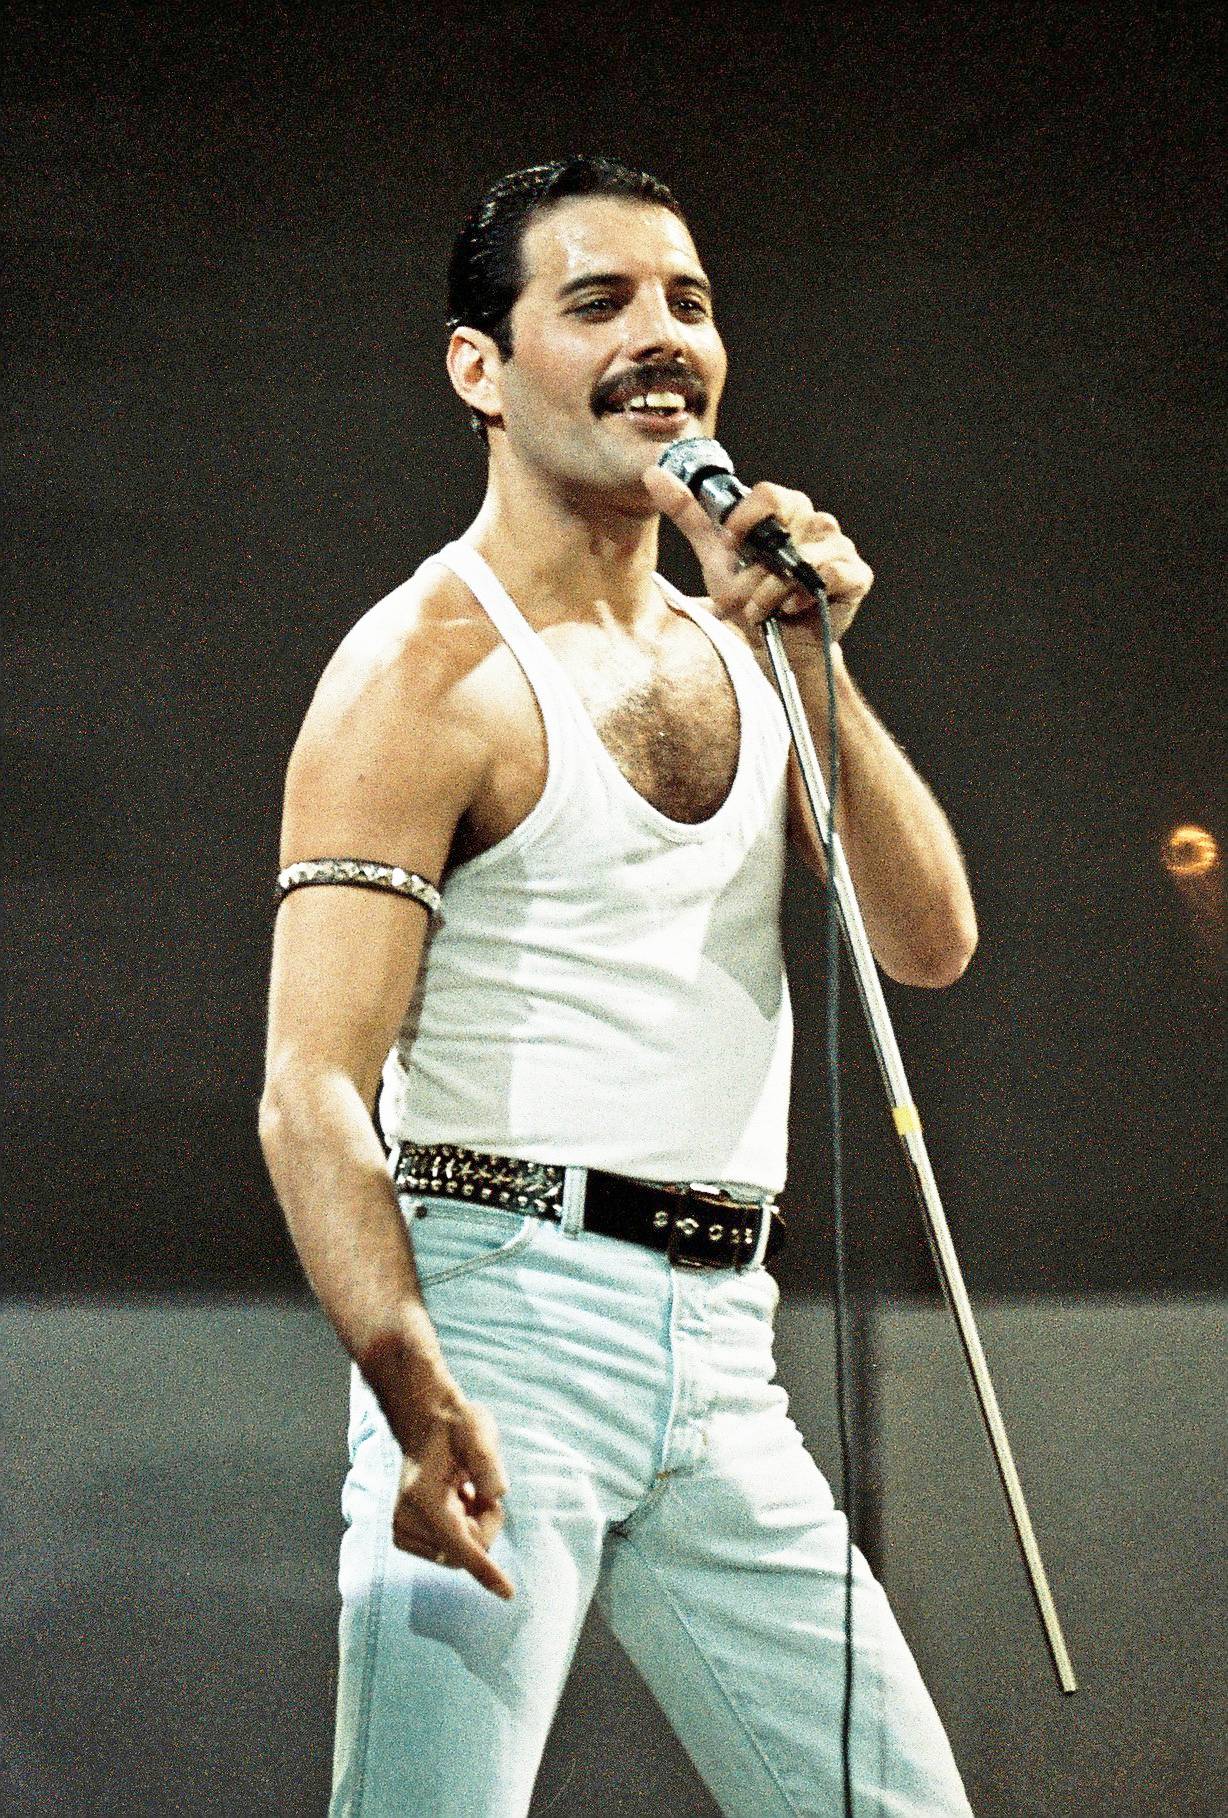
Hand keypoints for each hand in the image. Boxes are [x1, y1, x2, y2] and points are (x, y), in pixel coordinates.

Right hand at [392, 1389, 515, 1599]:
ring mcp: (401, 1530)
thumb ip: (487, 1461)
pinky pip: (449, 1552)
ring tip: (464, 1490)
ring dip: (473, 1526)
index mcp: (422, 1497)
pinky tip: (456, 1501)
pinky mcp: (404, 1537)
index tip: (508, 1593)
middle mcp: (405, 1519)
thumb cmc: (455, 1426)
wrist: (425, 1423)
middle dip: (484, 1525)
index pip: (459, 1544)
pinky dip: (461, 1530)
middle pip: (466, 1551)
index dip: (485, 1570)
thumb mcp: (477, 1430)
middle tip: (478, 1487)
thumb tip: (496, 1492)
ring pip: (459, 1555)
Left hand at [642, 464, 872, 646]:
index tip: (729, 544)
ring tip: (761, 608)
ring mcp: (839, 547)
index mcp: (786, 510)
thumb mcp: (714, 556)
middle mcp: (816, 523)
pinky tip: (790, 608)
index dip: (746, 517)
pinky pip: (833, 573)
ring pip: (806, 553)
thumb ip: (689, 515)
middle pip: (790, 519)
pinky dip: (804, 594)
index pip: (769, 494)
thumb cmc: (748, 598)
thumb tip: (653, 474)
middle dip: (758, 563)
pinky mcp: (856, 575)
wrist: (775, 647)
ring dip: (773, 587)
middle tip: (745, 590)